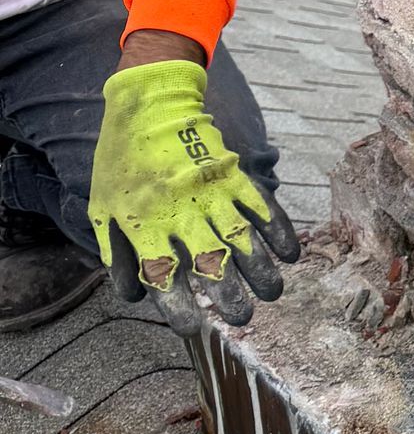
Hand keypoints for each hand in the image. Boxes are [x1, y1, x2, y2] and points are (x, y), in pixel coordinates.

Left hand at [87, 57, 299, 326]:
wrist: (151, 105)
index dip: (178, 306)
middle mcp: (180, 212)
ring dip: (260, 269)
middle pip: (210, 262)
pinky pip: (262, 205)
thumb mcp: (104, 208)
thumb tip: (136, 295)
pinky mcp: (234, 174)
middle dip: (229, 294)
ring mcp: (211, 192)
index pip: (162, 274)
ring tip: (272, 293)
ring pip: (241, 238)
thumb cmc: (123, 162)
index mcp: (144, 223)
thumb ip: (118, 254)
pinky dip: (278, 230)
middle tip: (243, 318)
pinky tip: (290, 253)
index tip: (193, 328)